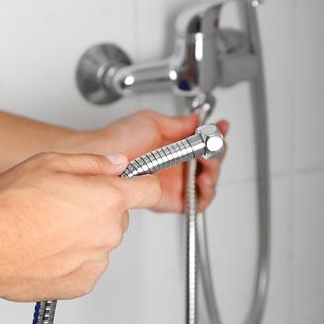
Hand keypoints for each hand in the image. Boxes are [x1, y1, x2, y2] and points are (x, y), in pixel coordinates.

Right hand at [0, 152, 160, 300]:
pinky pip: (85, 265)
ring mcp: (95, 261)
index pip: (149, 189)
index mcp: (107, 199)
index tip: (133, 183)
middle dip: (99, 208)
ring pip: (100, 242)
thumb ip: (92, 162)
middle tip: (64, 203)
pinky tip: (45, 248)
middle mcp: (107, 233)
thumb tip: (116, 162)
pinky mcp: (80, 284)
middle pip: (118, 216)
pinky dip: (71, 258)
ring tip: (46, 228)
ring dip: (83, 234)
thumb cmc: (8, 206)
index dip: (140, 183)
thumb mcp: (49, 162)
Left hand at [63, 110, 228, 211]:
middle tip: (212, 147)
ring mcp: (174, 183)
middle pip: (210, 164)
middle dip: (217, 153)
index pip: (202, 144)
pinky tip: (202, 180)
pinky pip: (195, 203)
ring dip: (213, 172)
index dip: (215, 137)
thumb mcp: (151, 122)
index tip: (221, 128)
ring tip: (206, 163)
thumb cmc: (116, 140)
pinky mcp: (170, 200)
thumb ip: (178, 123)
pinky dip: (205, 193)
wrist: (101, 156)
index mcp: (173, 148)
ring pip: (206, 183)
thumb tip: (196, 120)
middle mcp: (175, 166)